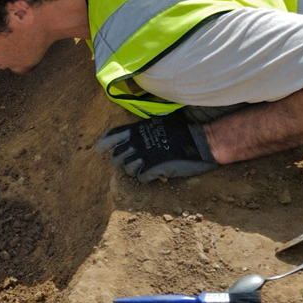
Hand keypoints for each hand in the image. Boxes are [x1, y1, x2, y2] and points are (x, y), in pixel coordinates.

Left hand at [95, 111, 218, 182]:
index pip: (109, 138)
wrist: (202, 141)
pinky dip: (148, 177)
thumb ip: (141, 132)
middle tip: (135, 163)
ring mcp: (144, 155)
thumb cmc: (182, 132)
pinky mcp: (153, 168)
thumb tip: (130, 140)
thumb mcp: (157, 124)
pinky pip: (141, 178)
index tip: (99, 151)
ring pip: (127, 169)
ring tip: (148, 167)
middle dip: (122, 162)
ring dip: (136, 171)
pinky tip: (158, 172)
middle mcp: (136, 142)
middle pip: (116, 158)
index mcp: (136, 130)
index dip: (103, 146)